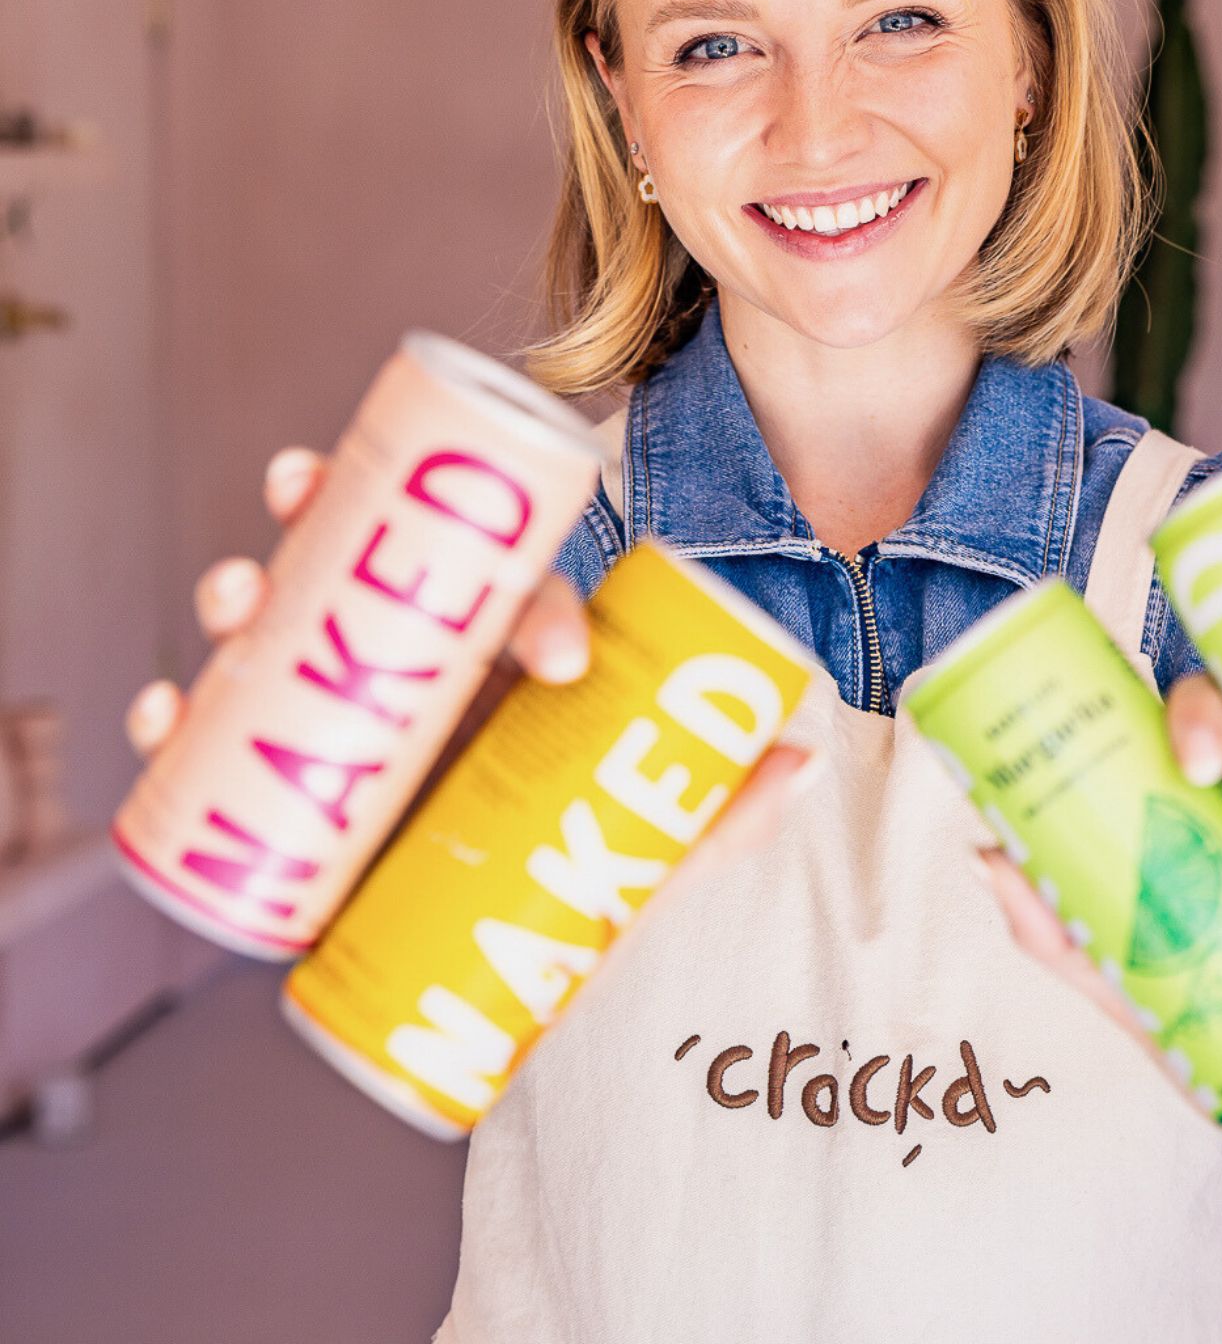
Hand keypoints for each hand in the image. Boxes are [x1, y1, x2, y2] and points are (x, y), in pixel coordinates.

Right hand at [125, 448, 817, 871]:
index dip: (536, 603)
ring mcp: (352, 710)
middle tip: (307, 511)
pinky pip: (226, 729)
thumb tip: (803, 758)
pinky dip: (187, 713)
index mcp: (511, 658)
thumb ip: (712, 809)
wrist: (489, 959)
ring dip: (249, 591)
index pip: (518, 598)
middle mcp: (423, 663)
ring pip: (290, 627)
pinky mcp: (292, 775)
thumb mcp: (639, 843)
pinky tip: (169, 712)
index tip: (564, 654)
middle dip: (331, 522)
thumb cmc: (567, 862)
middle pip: (373, 571)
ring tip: (237, 599)